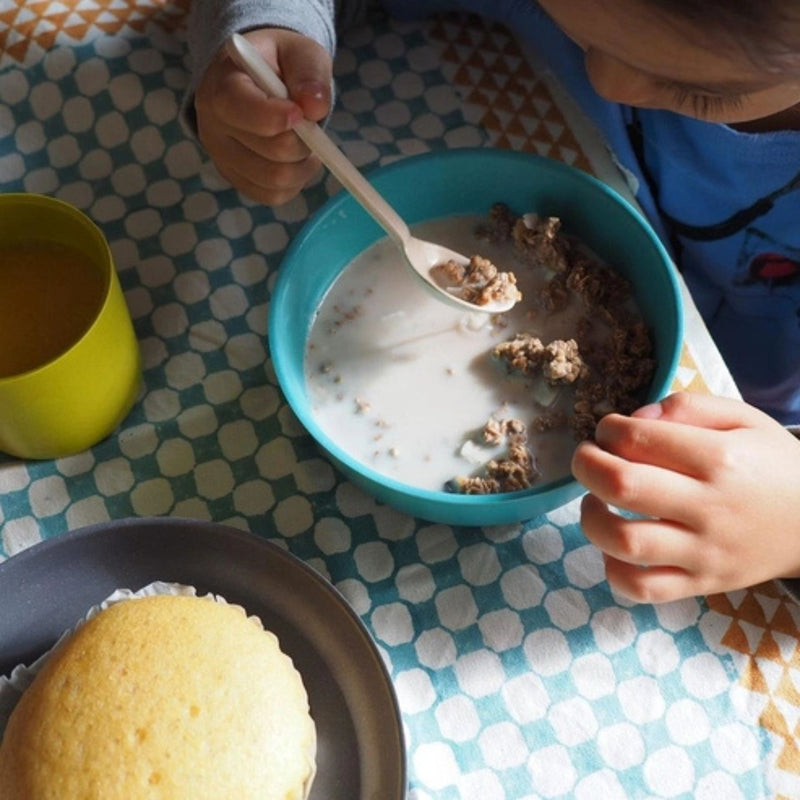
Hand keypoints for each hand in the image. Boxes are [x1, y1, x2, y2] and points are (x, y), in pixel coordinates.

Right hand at [194, 28, 332, 204]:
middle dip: (305, 141)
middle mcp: (212, 126)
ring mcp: (220, 157)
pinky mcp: (235, 179)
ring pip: (276, 180)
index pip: (242, 109)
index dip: (280, 117)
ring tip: (306, 143)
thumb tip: (314, 107)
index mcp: (220, 85)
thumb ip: (309, 72)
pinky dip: (294, 183)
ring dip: (303, 165)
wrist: (254, 80)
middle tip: (310, 125)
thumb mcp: (298, 52)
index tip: (301, 111)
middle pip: (273, 151)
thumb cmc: (277, 64)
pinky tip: (295, 160)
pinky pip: (272, 196)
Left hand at [571, 391, 799, 602]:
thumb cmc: (772, 464)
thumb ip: (687, 407)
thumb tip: (635, 417)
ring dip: (591, 517)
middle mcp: (709, 507)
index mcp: (718, 459)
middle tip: (586, 458)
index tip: (608, 430)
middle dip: (586, 465)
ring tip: (594, 500)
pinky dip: (614, 570)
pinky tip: (613, 546)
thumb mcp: (743, 419)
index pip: (639, 439)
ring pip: (625, 542)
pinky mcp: (701, 583)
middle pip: (623, 486)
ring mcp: (704, 552)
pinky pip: (643, 588)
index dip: (608, 429)